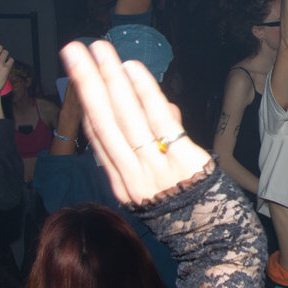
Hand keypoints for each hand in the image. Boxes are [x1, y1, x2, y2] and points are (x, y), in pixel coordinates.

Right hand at [59, 40, 210, 204]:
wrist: (215, 237)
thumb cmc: (188, 203)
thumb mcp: (158, 181)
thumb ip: (155, 141)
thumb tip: (158, 105)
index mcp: (122, 184)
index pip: (99, 137)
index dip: (86, 103)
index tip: (77, 72)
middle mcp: (132, 176)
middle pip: (103, 122)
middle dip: (86, 83)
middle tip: (73, 50)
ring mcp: (155, 168)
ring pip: (126, 117)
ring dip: (110, 78)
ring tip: (99, 49)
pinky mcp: (182, 160)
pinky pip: (158, 120)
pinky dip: (144, 92)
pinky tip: (132, 69)